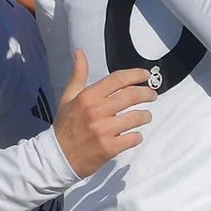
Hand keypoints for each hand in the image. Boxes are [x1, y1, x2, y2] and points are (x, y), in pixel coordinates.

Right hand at [52, 49, 156, 176]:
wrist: (57, 158)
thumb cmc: (65, 127)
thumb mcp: (68, 98)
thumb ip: (78, 75)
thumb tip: (80, 52)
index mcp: (87, 97)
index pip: (117, 79)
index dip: (135, 74)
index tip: (145, 75)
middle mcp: (96, 111)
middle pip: (131, 95)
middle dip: (147, 93)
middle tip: (152, 95)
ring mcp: (103, 130)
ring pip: (137, 117)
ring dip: (145, 115)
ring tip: (145, 116)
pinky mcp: (109, 148)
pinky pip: (134, 138)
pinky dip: (137, 136)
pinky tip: (134, 134)